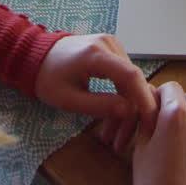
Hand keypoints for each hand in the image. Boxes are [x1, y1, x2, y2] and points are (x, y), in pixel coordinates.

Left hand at [34, 34, 156, 154]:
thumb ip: (98, 105)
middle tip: (123, 141)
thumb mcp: (67, 99)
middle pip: (133, 81)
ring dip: (127, 108)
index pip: (131, 76)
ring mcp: (112, 45)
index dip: (144, 100)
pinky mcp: (113, 50)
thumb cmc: (47, 77)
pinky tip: (114, 116)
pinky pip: (124, 76)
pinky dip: (122, 97)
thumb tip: (128, 111)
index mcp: (96, 53)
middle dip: (133, 112)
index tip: (149, 123)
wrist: (36, 56)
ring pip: (131, 81)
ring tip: (113, 135)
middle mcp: (109, 44)